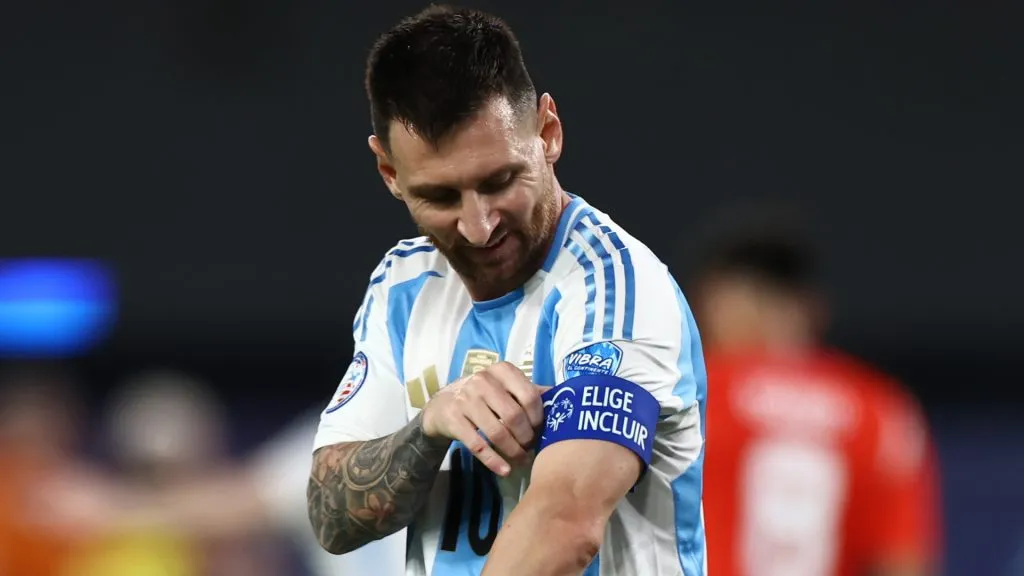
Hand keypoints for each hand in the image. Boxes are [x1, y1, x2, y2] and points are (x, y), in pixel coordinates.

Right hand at [421, 361, 544, 476]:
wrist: (442, 405)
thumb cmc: (482, 396)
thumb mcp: (504, 386)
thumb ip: (530, 391)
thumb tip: (562, 398)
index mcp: (501, 371)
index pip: (529, 395)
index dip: (539, 418)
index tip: (541, 431)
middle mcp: (482, 381)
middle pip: (514, 416)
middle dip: (526, 438)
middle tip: (530, 448)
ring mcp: (465, 400)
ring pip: (497, 433)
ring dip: (513, 452)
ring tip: (521, 460)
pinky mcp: (453, 420)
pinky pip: (478, 445)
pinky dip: (494, 461)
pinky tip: (505, 470)